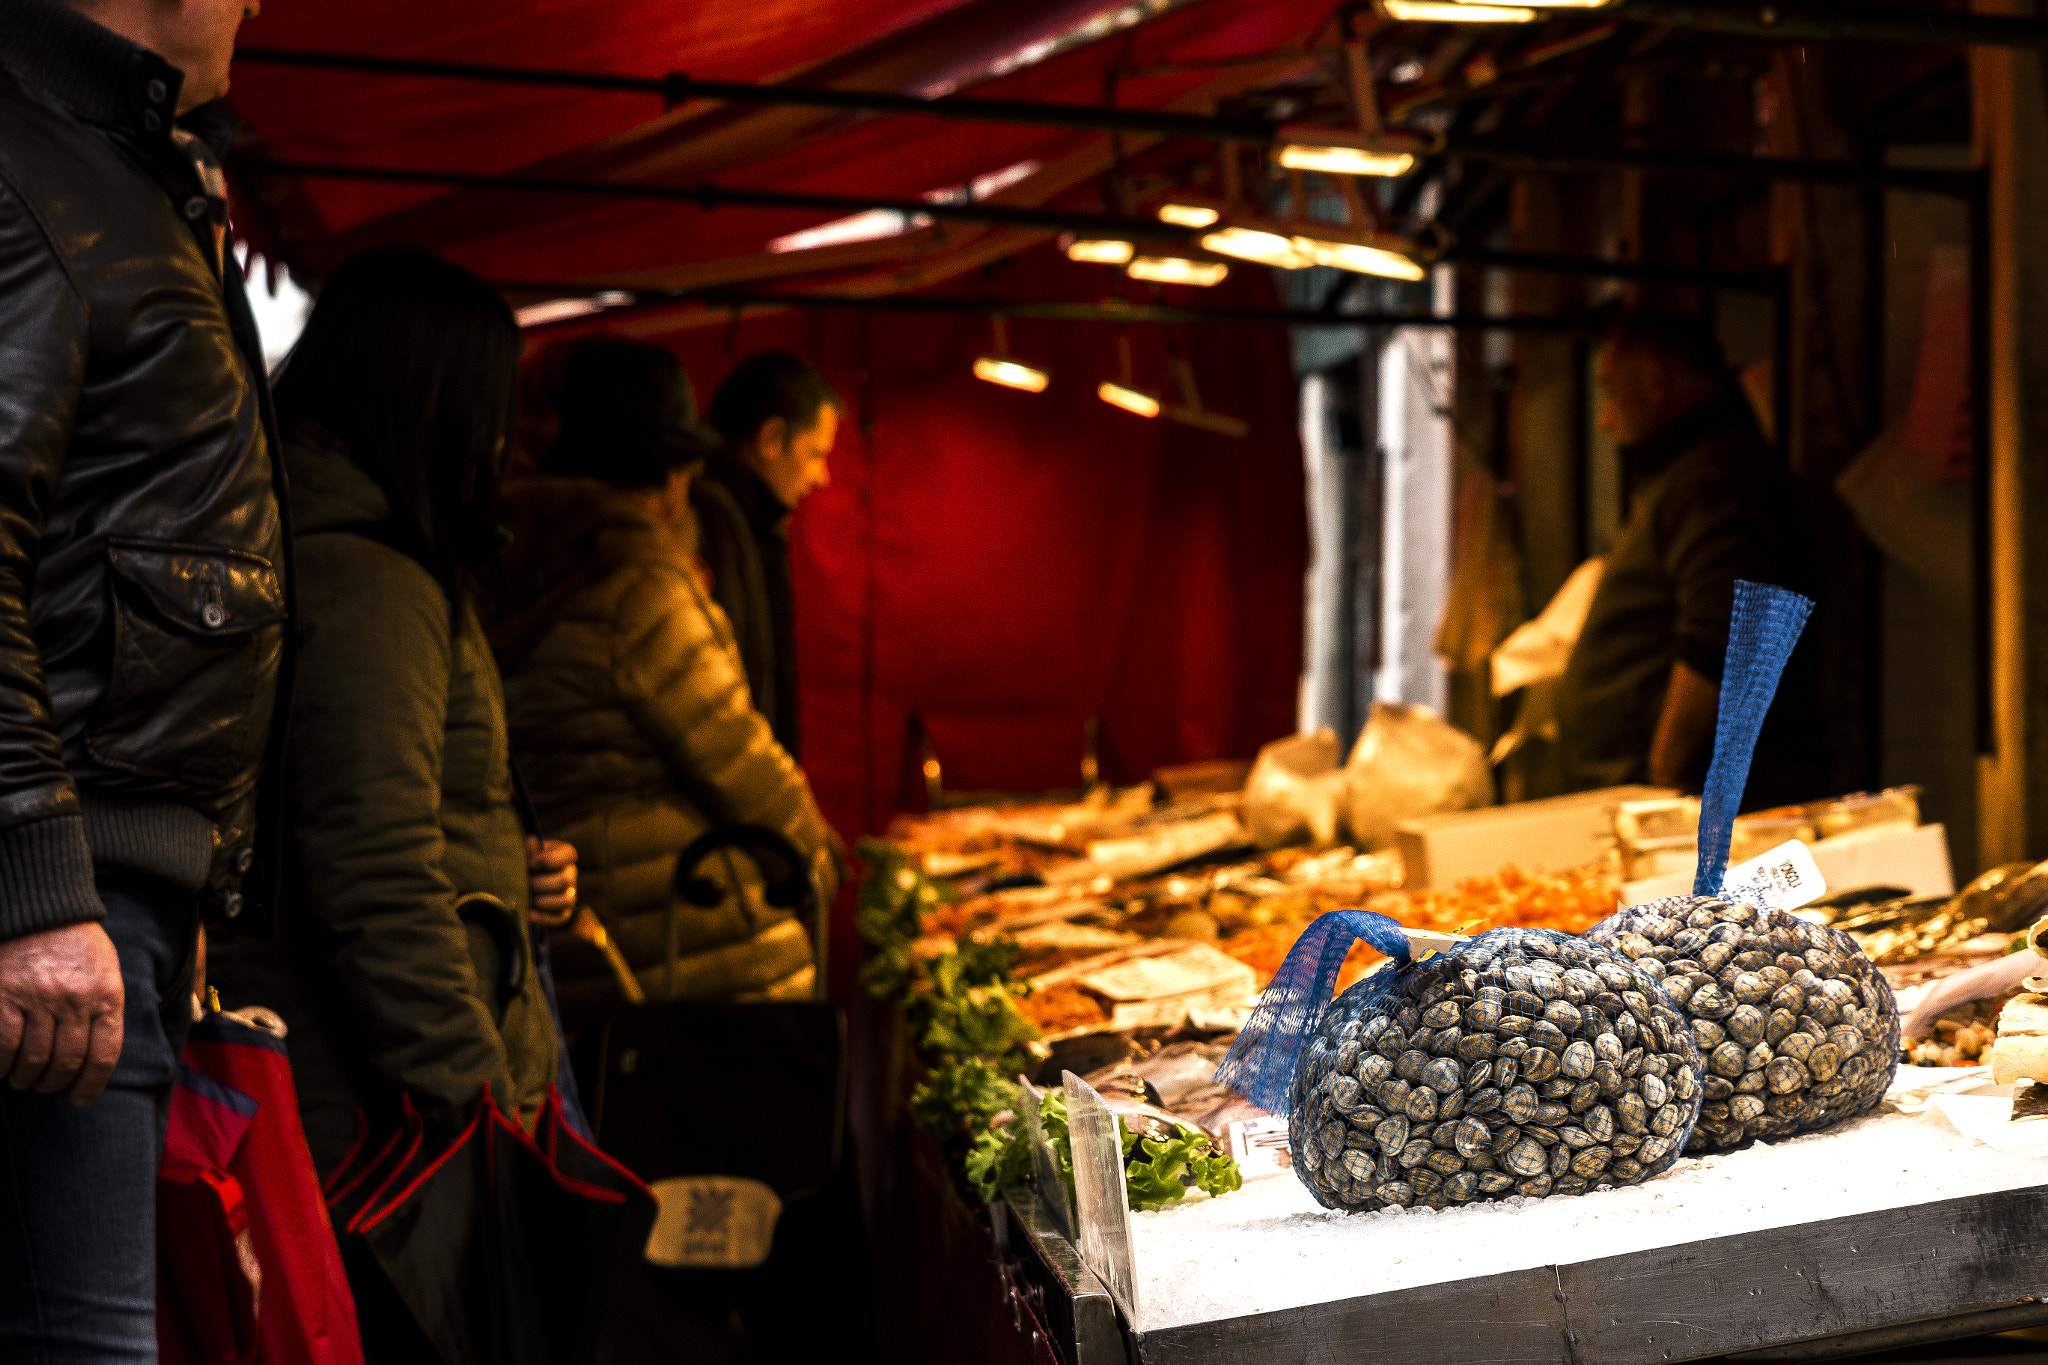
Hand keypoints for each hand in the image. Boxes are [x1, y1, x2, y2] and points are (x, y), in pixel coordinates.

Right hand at [0, 922, 123, 1104]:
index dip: (91, 1085)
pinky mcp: (5, 996)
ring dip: (26, 1078)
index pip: (104, 1055)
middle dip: (54, 1083)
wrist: (43, 910)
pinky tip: (1, 1069)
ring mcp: (38, 999)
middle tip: (45, 1087)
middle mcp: (75, 1000)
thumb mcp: (107, 972)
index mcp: (106, 996)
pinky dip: (1, 1064)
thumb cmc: (78, 945)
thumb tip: (98, 1056)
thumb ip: (106, 1009)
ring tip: (23, 1079)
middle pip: (67, 1062)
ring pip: (34, 1058)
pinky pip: (3, 1045)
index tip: (80, 1099)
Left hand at [526, 837, 577, 922]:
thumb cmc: (525, 863)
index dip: (550, 860)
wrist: (523, 881)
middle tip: (525, 884)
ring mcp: (569, 894)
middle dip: (541, 884)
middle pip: (565, 881)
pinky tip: (529, 914)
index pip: (570, 854)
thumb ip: (529, 850)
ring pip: (566, 900)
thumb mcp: (527, 854)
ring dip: (544, 901)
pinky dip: (544, 918)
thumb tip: (531, 841)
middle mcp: (571, 874)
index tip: (531, 863)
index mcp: (565, 855)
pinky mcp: (563, 912)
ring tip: (528, 899)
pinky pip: (560, 918)